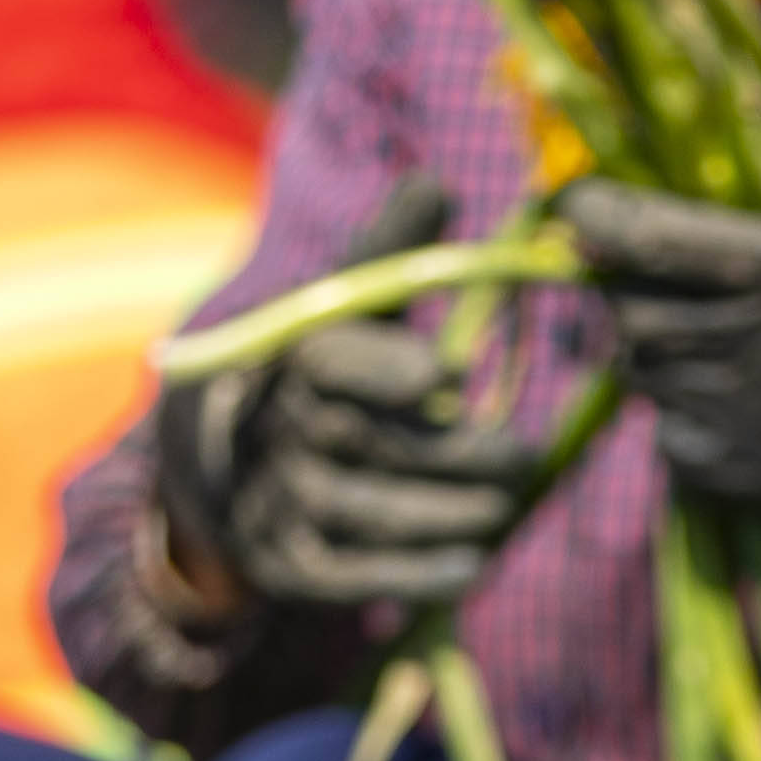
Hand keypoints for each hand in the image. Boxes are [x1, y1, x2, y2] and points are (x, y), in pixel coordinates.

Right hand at [151, 174, 539, 612]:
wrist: (236, 472)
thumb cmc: (326, 370)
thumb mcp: (348, 306)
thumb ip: (390, 252)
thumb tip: (433, 183)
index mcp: (294, 356)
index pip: (329, 359)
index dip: (381, 365)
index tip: (440, 372)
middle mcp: (277, 430)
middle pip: (368, 443)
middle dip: (452, 452)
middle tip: (524, 455)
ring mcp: (276, 503)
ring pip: (367, 512)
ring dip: (446, 513)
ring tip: (508, 506)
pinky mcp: (286, 566)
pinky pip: (351, 577)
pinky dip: (413, 574)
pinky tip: (470, 566)